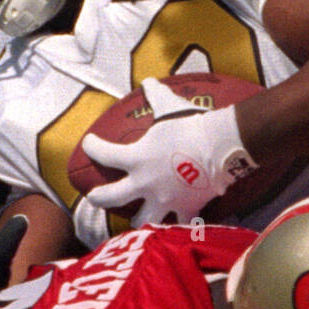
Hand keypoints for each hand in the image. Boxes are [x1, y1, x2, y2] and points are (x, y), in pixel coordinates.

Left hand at [77, 77, 253, 228]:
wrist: (219, 146)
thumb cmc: (191, 124)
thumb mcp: (169, 105)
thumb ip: (155, 95)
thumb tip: (147, 80)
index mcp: (136, 158)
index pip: (103, 154)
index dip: (93, 147)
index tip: (90, 143)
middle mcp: (145, 183)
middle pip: (111, 198)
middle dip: (99, 198)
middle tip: (94, 197)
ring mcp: (165, 200)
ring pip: (142, 220)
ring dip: (138, 220)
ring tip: (137, 219)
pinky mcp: (187, 209)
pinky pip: (181, 224)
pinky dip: (181, 226)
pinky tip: (179, 228)